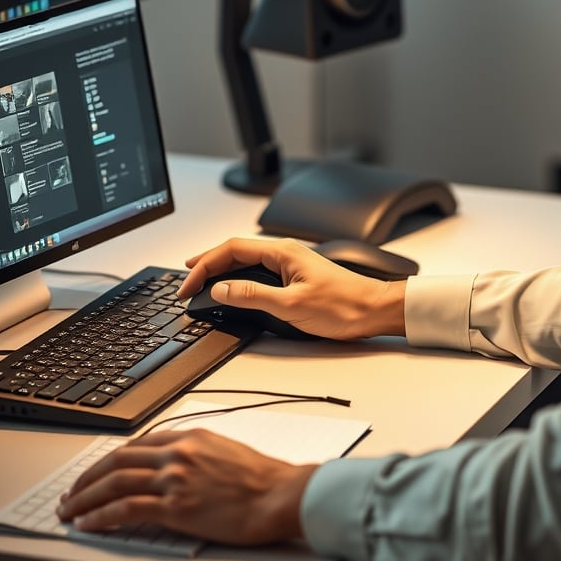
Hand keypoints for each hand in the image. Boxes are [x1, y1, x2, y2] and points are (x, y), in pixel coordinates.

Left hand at [56, 428, 316, 544]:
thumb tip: (171, 465)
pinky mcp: (176, 507)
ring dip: (86, 498)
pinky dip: (101, 516)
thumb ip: (194, 453)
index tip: (96, 473)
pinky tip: (89, 523)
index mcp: (190, 436)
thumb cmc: (260, 477)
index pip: (137, 444)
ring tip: (71, 510)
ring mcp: (175, 479)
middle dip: (88, 477)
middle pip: (118, 460)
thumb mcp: (224, 450)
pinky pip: (127, 509)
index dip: (109, 460)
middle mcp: (178, 453)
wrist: (278, 494)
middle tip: (72, 493)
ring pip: (115, 483)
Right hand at [176, 237, 406, 340]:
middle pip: (236, 252)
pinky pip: (259, 272)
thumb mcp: (292, 305)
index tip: (187, 283)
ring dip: (222, 271)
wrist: (375, 311)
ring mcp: (291, 265)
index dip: (204, 265)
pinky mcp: (296, 278)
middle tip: (185, 281)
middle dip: (207, 264)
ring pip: (246, 262)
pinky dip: (238, 279)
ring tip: (201, 283)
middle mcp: (286, 254)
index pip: (231, 249)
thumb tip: (221, 289)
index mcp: (283, 253)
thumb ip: (253, 296)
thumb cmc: (344, 306)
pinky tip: (233, 289)